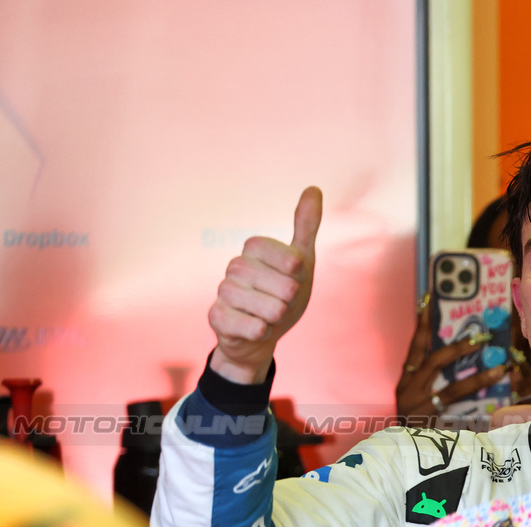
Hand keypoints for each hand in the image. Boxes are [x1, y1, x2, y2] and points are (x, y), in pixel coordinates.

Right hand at [208, 187, 321, 383]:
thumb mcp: (301, 261)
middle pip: (280, 285)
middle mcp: (235, 266)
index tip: (295, 275)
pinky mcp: (216, 317)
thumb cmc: (283, 294)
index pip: (283, 255)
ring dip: (277, 315)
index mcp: (254, 249)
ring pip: (266, 306)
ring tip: (272, 316)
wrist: (263, 335)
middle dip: (290, 298)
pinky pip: (247, 326)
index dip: (294, 269)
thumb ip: (306, 226)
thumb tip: (313, 187)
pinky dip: (261, 331)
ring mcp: (223, 292)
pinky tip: (261, 329)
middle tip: (284, 301)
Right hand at [396, 296, 509, 418]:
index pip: (414, 346)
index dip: (421, 324)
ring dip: (478, 379)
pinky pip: (460, 417)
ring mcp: (421, 409)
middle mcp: (410, 390)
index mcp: (405, 380)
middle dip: (459, 349)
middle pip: (435, 362)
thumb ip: (429, 382)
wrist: (393, 455)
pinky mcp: (433, 426)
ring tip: (500, 369)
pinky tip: (496, 409)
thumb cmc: (408, 423)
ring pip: (453, 389)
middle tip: (480, 338)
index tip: (427, 300)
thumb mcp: (414, 399)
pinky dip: (477, 414)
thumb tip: (458, 359)